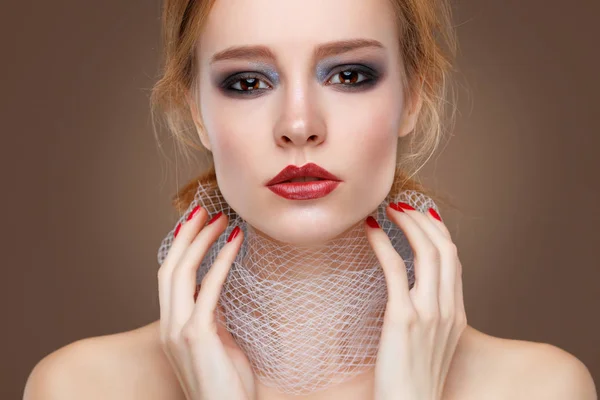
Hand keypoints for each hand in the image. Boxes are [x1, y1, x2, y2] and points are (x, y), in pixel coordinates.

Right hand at [158, 206, 254, 399]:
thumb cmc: (227, 384)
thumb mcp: (218, 343)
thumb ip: (213, 317)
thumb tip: (219, 291)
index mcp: (171, 327)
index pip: (169, 277)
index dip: (180, 247)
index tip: (195, 224)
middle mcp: (169, 326)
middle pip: (169, 268)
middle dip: (186, 236)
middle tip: (204, 210)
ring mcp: (179, 330)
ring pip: (181, 272)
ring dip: (202, 241)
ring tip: (221, 219)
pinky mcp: (197, 335)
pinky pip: (209, 288)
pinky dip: (222, 260)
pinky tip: (236, 242)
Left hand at [365, 202, 466, 399]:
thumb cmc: (414, 380)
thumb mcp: (432, 345)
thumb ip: (430, 317)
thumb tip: (413, 291)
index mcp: (457, 315)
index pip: (454, 261)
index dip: (438, 232)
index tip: (422, 215)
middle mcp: (448, 309)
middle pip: (444, 249)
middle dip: (422, 220)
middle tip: (400, 206)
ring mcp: (429, 313)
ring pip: (426, 252)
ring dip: (406, 224)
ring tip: (387, 210)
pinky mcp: (404, 319)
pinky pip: (396, 270)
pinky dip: (383, 244)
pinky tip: (370, 230)